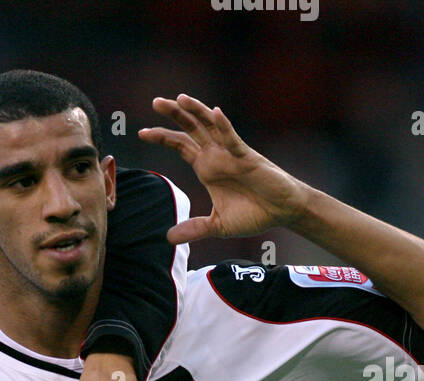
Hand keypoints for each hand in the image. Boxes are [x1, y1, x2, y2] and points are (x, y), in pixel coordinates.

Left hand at [138, 94, 310, 243]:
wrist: (282, 213)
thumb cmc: (253, 214)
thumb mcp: (217, 225)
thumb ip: (194, 229)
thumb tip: (168, 238)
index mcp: (207, 167)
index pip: (180, 145)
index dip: (162, 137)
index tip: (142, 133)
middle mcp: (217, 155)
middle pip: (191, 129)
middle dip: (174, 115)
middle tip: (155, 102)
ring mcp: (231, 154)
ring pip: (211, 126)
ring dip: (195, 111)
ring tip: (180, 99)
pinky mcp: (247, 157)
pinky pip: (233, 139)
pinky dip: (224, 125)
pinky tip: (214, 112)